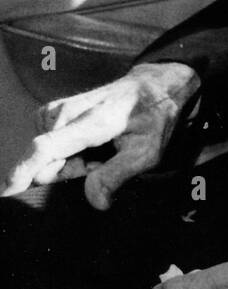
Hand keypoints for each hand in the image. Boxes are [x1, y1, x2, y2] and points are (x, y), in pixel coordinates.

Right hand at [21, 62, 199, 207]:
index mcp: (91, 121)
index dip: (23, 174)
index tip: (7, 194)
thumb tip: (95, 201)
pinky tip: (90, 147)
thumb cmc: (152, 117)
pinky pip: (49, 147)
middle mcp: (65, 113)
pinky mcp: (50, 113)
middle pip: (46, 161)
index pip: (44, 149)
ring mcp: (54, 111)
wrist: (151, 87)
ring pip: (48, 156)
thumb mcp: (147, 151)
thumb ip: (117, 175)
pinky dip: (68, 153)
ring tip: (102, 153)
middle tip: (104, 164)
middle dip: (70, 174)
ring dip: (71, 164)